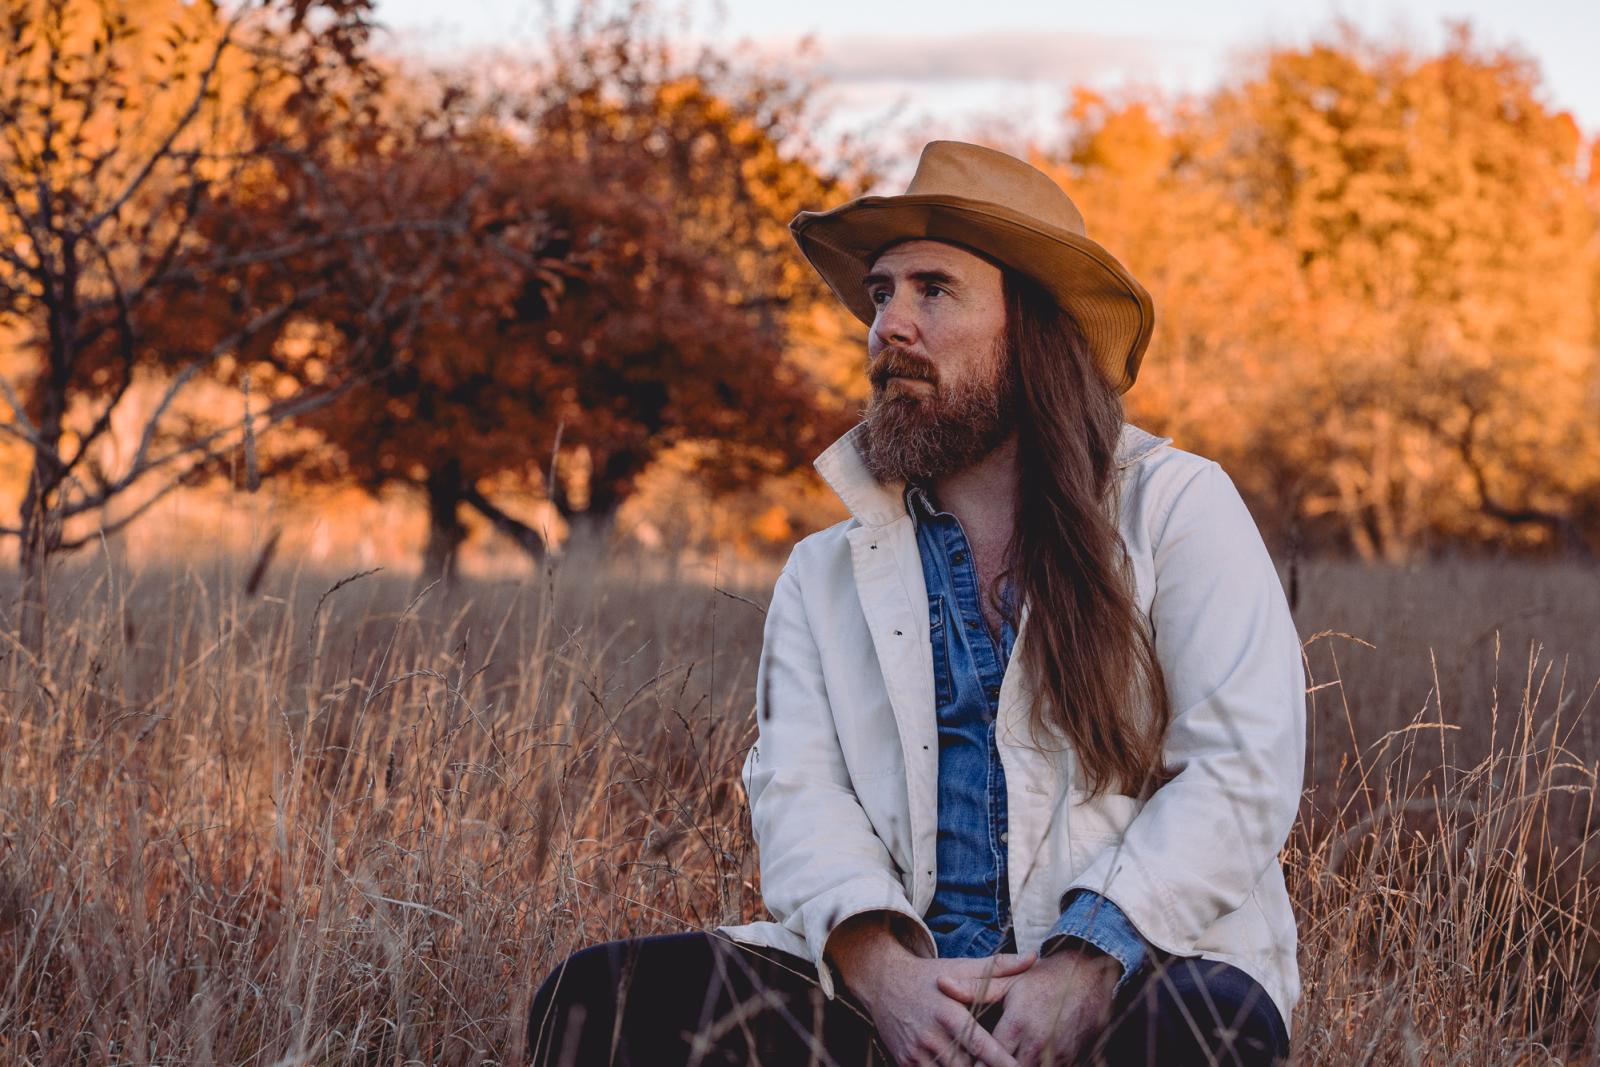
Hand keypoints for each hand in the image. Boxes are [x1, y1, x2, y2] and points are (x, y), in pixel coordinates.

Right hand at [827, 914, 1034, 1065]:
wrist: (882, 981)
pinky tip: (958, 1066)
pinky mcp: (905, 1062)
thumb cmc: (929, 975)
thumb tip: (1033, 957)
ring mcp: (916, 1052)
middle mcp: (932, 1035)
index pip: (982, 1047)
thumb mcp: (961, 966)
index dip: (1003, 1062)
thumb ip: (998, 967)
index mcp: (950, 1013)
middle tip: (1012, 1066)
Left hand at [938, 946, 1117, 1065]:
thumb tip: (941, 983)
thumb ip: (974, 988)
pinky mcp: (1074, 1060)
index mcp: (1016, 1025)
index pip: (987, 1060)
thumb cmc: (1043, 979)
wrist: (1089, 975)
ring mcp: (1057, 1055)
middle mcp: (1036, 1044)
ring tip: (1003, 1061)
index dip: (974, 1065)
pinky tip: (1028, 1060)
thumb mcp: (1008, 981)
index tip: (963, 1062)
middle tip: (977, 1063)